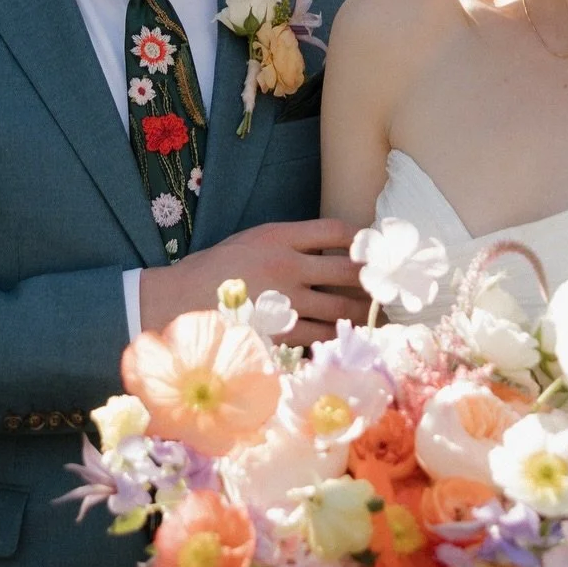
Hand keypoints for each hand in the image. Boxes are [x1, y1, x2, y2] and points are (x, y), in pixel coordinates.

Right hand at [139, 218, 367, 345]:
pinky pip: (323, 335)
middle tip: (388, 284)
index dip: (362, 239)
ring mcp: (286, 301)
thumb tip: (333, 251)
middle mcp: (287, 266)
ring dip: (363, 311)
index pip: (337, 231)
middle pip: (349, 271)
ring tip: (376, 312)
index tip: (373, 248)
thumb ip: (289, 242)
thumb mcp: (252, 240)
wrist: (179, 302)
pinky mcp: (281, 333)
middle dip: (373, 279)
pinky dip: (339, 335)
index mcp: (279, 236)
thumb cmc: (216, 269)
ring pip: (342, 307)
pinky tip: (348, 334)